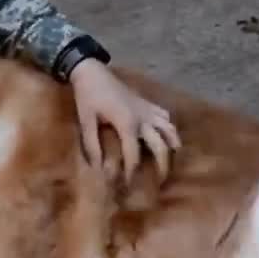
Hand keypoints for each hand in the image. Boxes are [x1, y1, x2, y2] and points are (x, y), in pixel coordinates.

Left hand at [68, 59, 180, 182]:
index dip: (131, 173)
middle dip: (163, 166)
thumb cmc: (88, 97)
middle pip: (161, 146)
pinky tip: (167, 138)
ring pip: (170, 130)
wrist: (92, 72)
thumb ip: (92, 146)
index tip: (128, 186)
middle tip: (160, 182)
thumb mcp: (86, 122)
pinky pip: (166, 117)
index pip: (133, 155)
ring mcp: (148, 109)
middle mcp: (143, 118)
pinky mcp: (148, 103)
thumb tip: (97, 169)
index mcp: (127, 123)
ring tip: (171, 162)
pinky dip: (170, 129)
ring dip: (172, 147)